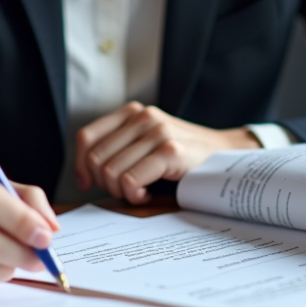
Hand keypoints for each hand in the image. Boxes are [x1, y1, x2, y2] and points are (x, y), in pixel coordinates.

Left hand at [75, 102, 259, 203]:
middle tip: (127, 191)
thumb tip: (84, 175)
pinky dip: (134, 195)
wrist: (225, 155)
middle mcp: (142, 116)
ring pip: (111, 172)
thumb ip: (119, 149)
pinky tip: (148, 194)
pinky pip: (131, 180)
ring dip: (122, 192)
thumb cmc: (181, 157)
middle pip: (96, 159)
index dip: (80, 165)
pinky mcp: (170, 150)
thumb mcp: (146, 144)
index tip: (87, 184)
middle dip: (105, 184)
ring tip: (141, 192)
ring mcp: (157, 131)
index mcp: (132, 112)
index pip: (86, 137)